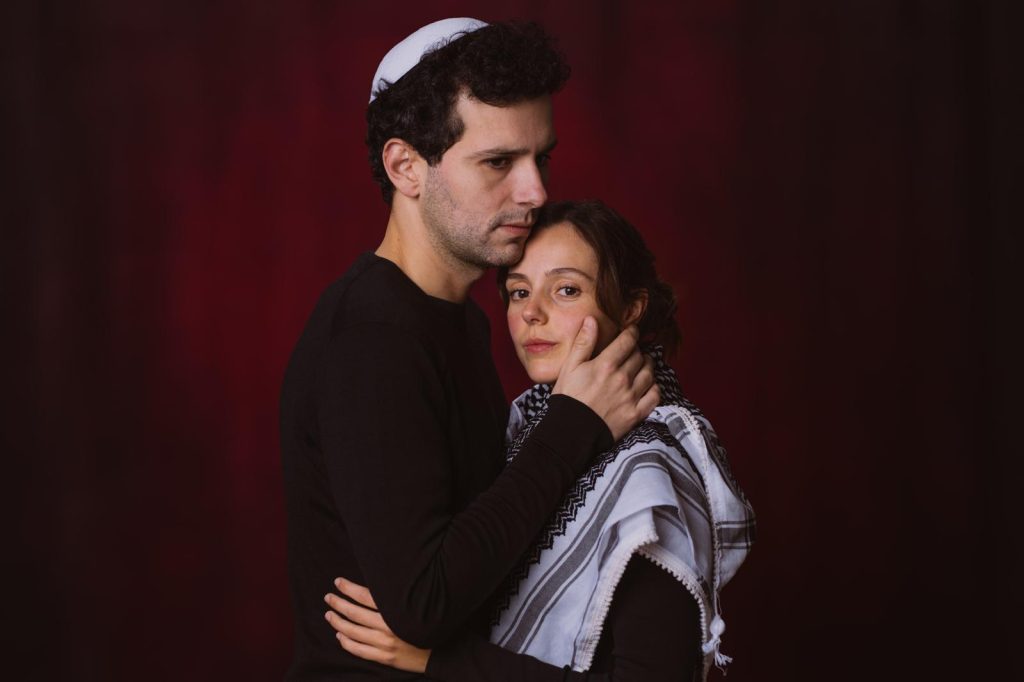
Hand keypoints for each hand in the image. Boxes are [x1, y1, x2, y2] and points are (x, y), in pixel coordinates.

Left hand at [324, 577, 429, 673]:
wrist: (441, 650)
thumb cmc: (427, 622)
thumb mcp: (414, 604)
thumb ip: (394, 597)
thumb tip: (373, 585)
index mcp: (395, 609)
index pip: (365, 595)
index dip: (349, 588)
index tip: (338, 582)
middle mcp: (389, 626)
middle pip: (355, 613)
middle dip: (338, 603)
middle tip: (328, 597)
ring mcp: (385, 643)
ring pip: (353, 632)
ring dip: (338, 622)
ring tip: (329, 615)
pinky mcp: (385, 657)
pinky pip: (359, 650)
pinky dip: (346, 642)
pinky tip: (340, 635)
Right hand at [552, 319, 659, 440]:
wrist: (570, 432)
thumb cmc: (568, 398)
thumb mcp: (570, 367)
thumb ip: (583, 342)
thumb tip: (592, 320)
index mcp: (606, 365)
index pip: (628, 341)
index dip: (632, 332)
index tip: (632, 331)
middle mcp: (622, 379)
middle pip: (639, 356)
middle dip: (636, 350)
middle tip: (631, 352)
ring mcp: (631, 397)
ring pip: (650, 373)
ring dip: (647, 366)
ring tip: (640, 366)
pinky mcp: (636, 413)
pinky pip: (655, 395)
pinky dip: (654, 387)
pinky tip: (646, 385)